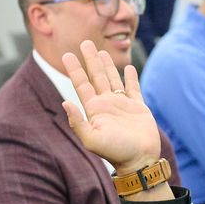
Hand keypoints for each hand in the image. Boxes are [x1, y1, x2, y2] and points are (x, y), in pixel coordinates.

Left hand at [59, 44, 161, 173]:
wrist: (139, 160)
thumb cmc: (115, 152)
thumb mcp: (91, 139)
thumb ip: (78, 122)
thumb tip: (64, 102)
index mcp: (94, 109)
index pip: (81, 84)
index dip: (75, 69)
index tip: (67, 54)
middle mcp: (106, 104)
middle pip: (96, 76)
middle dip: (90, 60)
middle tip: (85, 43)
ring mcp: (122, 105)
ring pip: (112, 79)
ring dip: (107, 65)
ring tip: (102, 51)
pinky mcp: (138, 107)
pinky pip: (133, 89)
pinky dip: (130, 78)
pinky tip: (128, 68)